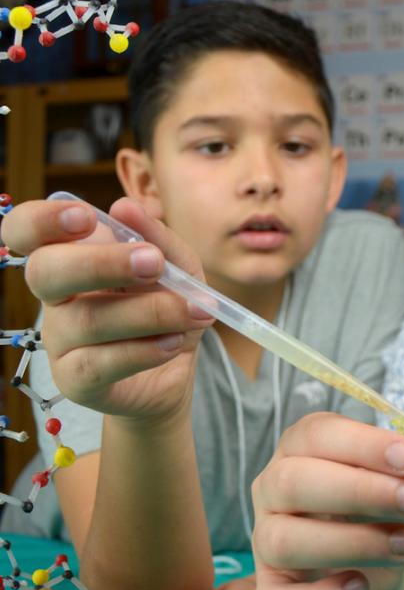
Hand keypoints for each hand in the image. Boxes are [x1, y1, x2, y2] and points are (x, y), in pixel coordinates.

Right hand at [2, 198, 213, 421]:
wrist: (177, 368)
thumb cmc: (169, 307)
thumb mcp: (180, 269)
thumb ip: (160, 240)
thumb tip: (126, 208)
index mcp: (70, 259)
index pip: (25, 232)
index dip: (42, 220)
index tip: (86, 217)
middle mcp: (56, 299)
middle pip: (45, 272)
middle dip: (101, 263)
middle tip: (154, 263)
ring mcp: (60, 342)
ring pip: (86, 321)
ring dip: (149, 311)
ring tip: (193, 311)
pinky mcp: (75, 382)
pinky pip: (97, 365)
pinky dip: (143, 351)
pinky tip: (174, 342)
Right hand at [251, 412, 403, 589]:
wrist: (368, 564)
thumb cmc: (377, 506)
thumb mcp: (398, 480)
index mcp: (299, 446)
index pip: (317, 434)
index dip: (363, 444)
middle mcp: (272, 487)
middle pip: (293, 482)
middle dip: (361, 491)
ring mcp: (264, 540)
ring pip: (285, 541)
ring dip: (353, 543)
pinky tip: (361, 588)